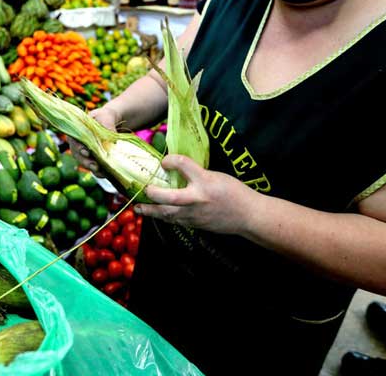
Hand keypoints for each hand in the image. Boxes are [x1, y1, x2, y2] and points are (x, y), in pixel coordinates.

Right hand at [68, 104, 120, 176]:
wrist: (112, 123)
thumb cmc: (105, 117)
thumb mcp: (106, 116)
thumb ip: (107, 125)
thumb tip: (112, 141)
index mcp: (77, 131)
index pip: (74, 140)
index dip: (78, 147)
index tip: (86, 152)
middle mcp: (78, 144)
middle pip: (78, 155)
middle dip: (85, 161)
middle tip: (94, 166)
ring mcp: (86, 153)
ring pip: (85, 163)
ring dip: (92, 169)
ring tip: (100, 173)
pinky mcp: (94, 159)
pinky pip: (95, 168)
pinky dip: (99, 172)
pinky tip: (106, 174)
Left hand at [134, 155, 258, 235]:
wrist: (247, 215)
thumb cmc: (234, 193)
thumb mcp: (216, 176)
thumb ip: (196, 173)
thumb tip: (176, 169)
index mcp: (205, 181)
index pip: (184, 165)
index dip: (171, 160)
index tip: (165, 161)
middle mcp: (198, 199)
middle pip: (170, 197)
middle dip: (153, 193)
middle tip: (143, 188)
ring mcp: (195, 214)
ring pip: (168, 214)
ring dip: (151, 210)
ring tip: (138, 207)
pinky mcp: (195, 224)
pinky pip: (174, 221)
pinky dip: (162, 217)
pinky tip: (154, 214)